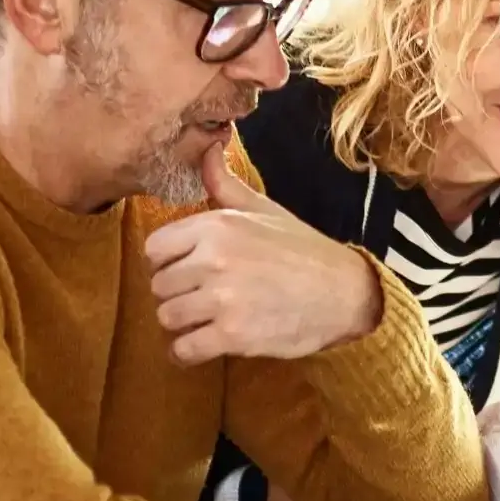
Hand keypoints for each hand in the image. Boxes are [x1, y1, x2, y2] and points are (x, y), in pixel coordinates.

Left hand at [143, 147, 383, 363]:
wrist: (345, 293)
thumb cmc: (302, 250)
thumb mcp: (263, 209)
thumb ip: (224, 183)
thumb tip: (209, 147)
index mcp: (217, 226)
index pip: (154, 249)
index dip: (169, 262)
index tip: (189, 268)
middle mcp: (214, 259)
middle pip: (158, 286)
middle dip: (177, 294)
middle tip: (203, 297)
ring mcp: (222, 299)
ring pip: (167, 318)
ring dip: (183, 324)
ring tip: (207, 319)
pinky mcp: (232, 336)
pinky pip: (183, 350)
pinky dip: (188, 353)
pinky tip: (206, 344)